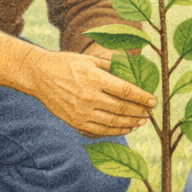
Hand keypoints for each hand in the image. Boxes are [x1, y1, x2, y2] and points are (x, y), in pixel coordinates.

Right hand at [28, 50, 155, 137]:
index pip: (125, 90)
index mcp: (95, 78)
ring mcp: (81, 112)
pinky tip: (125, 129)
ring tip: (141, 122)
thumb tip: (132, 70)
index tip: (153, 100)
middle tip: (150, 112)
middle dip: (139, 112)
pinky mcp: (75, 122)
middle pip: (122, 108)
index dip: (142, 97)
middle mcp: (89, 97)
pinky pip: (99, 131)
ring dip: (130, 123)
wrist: (39, 75)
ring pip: (113, 122)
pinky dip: (115, 132)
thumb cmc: (66, 64)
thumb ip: (111, 66)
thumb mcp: (89, 60)